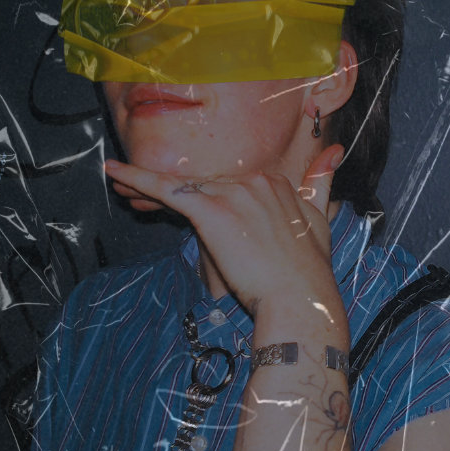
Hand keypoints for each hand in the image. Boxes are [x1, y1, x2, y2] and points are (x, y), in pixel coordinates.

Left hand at [105, 144, 344, 320]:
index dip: (199, 194)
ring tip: (117, 182)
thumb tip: (335, 152)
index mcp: (274, 182)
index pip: (224, 183)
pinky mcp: (213, 210)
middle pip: (200, 183)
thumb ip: (320, 183)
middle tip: (130, 189)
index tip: (175, 202)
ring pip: (180, 185)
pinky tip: (115, 172)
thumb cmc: (309, 272)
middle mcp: (254, 180)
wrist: (301, 298)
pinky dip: (138, 178)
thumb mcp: (320, 220)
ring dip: (144, 185)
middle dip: (167, 191)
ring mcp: (233, 193)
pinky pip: (167, 190)